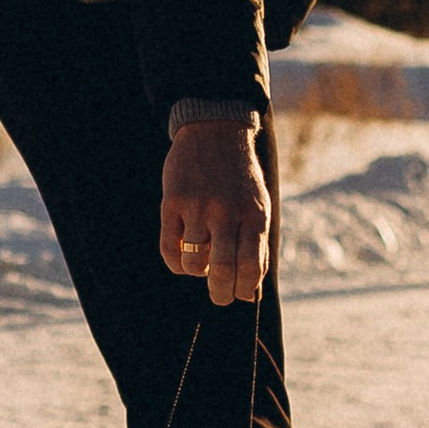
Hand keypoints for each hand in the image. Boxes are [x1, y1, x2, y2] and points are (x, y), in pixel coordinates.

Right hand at [160, 119, 273, 305]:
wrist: (215, 130)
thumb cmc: (240, 178)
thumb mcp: (259, 207)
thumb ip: (257, 246)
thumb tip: (250, 294)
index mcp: (254, 215)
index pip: (251, 268)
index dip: (244, 289)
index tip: (239, 293)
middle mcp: (226, 211)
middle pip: (222, 271)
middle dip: (220, 293)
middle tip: (219, 297)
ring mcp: (197, 206)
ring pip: (193, 263)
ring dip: (198, 272)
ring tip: (202, 264)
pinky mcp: (172, 202)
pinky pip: (168, 247)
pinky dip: (175, 263)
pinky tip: (182, 260)